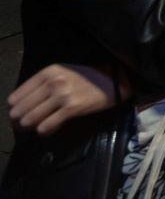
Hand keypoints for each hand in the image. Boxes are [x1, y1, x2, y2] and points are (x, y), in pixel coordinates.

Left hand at [7, 64, 123, 135]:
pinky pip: (46, 126)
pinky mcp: (72, 108)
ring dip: (29, 126)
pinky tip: (46, 129)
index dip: (14, 108)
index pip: (16, 96)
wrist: (114, 80)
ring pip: (31, 118)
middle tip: (22, 125)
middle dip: (19, 120)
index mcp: (48, 72)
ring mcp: (62, 95)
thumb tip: (19, 106)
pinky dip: (43, 130)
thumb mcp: (63, 74)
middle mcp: (53, 82)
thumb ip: (42, 85)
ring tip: (34, 127)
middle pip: (21, 109)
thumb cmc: (86, 78)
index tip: (17, 115)